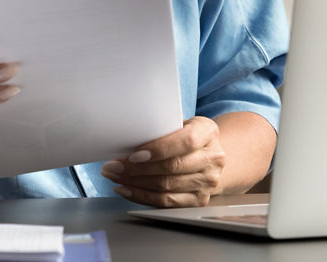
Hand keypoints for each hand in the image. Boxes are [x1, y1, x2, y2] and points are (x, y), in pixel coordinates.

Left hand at [100, 116, 226, 206]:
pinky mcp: (199, 200)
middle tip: (114, 166)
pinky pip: (166, 202)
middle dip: (137, 168)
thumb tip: (126, 137)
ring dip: (135, 183)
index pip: (185, 142)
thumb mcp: (181, 123)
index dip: (158, 149)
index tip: (133, 154)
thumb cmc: (187, 135)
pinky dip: (142, 196)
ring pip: (166, 186)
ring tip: (115, 176)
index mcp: (208, 132)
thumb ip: (161, 128)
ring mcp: (208, 182)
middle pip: (172, 167)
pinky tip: (127, 189)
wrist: (210, 155)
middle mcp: (213, 158)